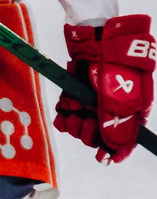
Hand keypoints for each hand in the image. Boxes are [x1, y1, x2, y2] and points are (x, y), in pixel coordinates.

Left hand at [54, 14, 153, 160]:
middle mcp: (113, 108)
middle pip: (100, 136)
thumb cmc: (116, 64)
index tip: (106, 159)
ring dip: (75, 121)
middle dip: (90, 133)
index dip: (117, 151)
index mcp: (134, 109)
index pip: (127, 138)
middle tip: (85, 121)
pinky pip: (66, 114)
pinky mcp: (76, 95)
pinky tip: (65, 104)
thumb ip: (118, 122)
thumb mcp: (121, 95)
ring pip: (81, 127)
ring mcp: (94, 102)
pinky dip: (64, 112)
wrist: (97, 39)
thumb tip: (116, 147)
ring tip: (75, 106)